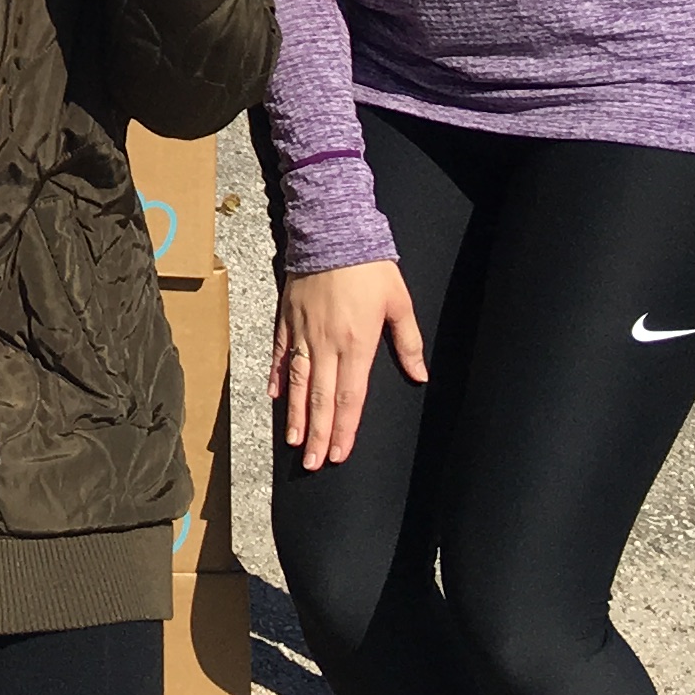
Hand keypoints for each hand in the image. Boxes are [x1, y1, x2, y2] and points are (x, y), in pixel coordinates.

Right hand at [275, 260, 427, 469]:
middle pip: (320, 397)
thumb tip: (420, 375)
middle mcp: (326, 344)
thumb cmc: (369, 266)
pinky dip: (275, 377)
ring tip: (294, 442)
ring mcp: (302, 332)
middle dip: (318, 433)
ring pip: (296, 381)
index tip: (339, 454)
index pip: (349, 397)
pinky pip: (279, 353)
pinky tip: (274, 397)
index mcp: (356, 343)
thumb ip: (407, 342)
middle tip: (313, 463)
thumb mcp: (399, 302)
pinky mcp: (286, 318)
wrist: (331, 231)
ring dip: (295, 414)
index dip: (344, 428)